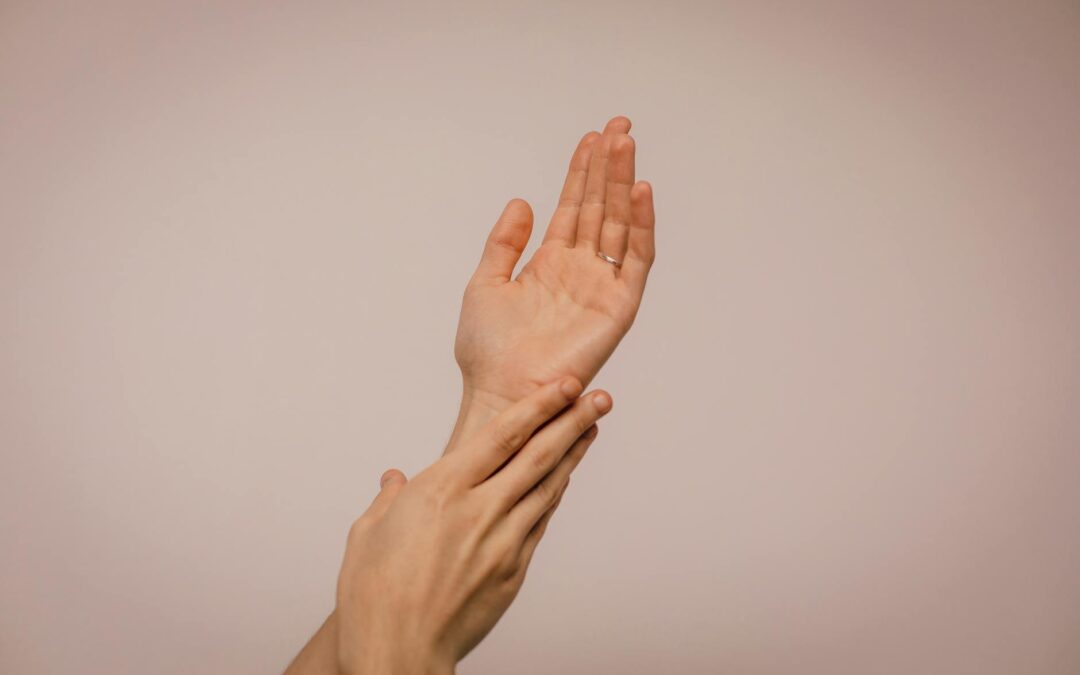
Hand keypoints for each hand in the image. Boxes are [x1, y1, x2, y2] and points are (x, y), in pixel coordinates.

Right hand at [334, 378, 611, 673]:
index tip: (566, 386)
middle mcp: (480, 510)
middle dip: (572, 420)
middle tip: (600, 397)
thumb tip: (395, 480)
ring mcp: (502, 541)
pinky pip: (539, 524)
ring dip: (572, 454)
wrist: (398, 652)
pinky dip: (553, 496)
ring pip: (547, 487)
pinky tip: (562, 481)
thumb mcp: (367, 534)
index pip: (504, 436)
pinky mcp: (513, 571)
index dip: (540, 406)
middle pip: (538, 455)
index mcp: (442, 490)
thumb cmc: (374, 595)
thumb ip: (388, 500)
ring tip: (591, 428)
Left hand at [449, 116, 654, 446]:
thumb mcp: (485, 284)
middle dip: (609, 167)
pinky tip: (641, 192)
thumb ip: (504, 242)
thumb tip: (523, 201)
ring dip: (624, 184)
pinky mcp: (618, 307)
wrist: (500, 392)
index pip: (573, 207)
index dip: (582, 172)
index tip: (592, 137)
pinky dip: (641, 226)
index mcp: (550, 264)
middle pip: (600, 207)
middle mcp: (580, 271)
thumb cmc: (488, 352)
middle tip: (619, 126)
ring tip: (626, 145)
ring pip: (618, 224)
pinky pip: (636, 261)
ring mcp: (601, 287)